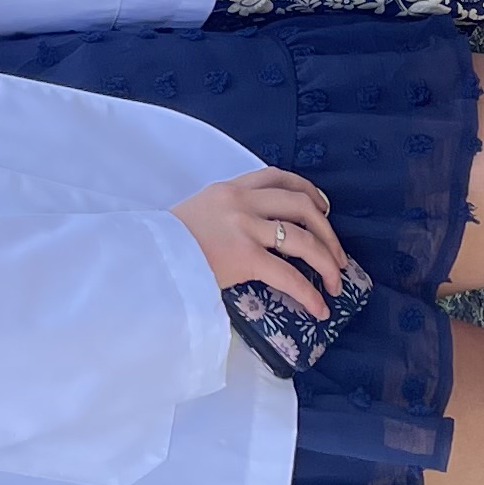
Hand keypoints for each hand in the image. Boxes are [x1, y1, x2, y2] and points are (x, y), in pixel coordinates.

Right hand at [171, 167, 346, 315]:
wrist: (146, 257)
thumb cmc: (167, 242)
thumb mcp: (198, 212)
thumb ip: (226, 213)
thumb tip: (254, 233)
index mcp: (229, 188)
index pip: (278, 176)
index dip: (309, 190)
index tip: (323, 208)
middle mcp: (241, 201)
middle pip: (302, 205)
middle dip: (328, 232)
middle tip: (337, 256)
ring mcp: (244, 227)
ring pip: (303, 239)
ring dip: (327, 263)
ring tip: (336, 285)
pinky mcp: (243, 256)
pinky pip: (288, 275)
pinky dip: (310, 293)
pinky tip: (318, 308)